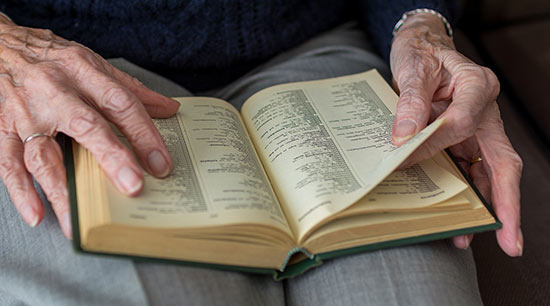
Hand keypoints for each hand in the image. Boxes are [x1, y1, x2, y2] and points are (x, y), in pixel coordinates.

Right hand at [0, 16, 179, 238]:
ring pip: (44, 154)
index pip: (121, 103)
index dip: (144, 133)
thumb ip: (132, 89)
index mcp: (84, 73)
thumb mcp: (95, 63)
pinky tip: (36, 214)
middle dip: (112, 158)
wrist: (2, 45)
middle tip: (132, 187)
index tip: (161, 162)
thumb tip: (170, 108)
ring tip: (79, 219)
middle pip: (86, 127)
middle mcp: (56, 92)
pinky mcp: (3, 128)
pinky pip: (8, 162)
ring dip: (61, 189)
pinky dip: (20, 191)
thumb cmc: (54, 59)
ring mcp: (27, 113)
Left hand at [390, 13, 522, 255]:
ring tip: (468, 237)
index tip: (403, 157)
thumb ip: (410, 102)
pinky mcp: (465, 138)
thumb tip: (404, 140)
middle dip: (506, 202)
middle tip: (509, 241)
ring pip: (488, 172)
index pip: (462, 122)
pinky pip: (468, 169)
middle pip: (502, 161)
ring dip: (483, 206)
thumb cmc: (421, 54)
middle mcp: (485, 111)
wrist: (423, 47)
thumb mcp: (413, 70)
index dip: (432, 144)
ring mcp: (478, 127)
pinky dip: (462, 192)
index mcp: (477, 86)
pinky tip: (452, 214)